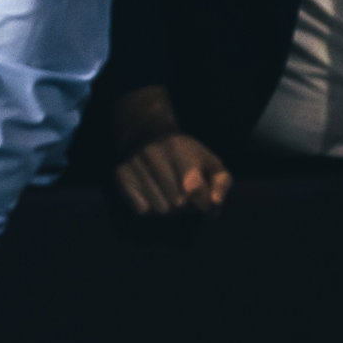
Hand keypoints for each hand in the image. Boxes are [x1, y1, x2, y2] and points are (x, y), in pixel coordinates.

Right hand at [115, 133, 232, 215]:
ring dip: (169, 208)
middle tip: (185, 195)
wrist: (148, 133)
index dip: (203, 202)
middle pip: (177, 203)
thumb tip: (214, 205)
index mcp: (178, 149)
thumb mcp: (211, 162)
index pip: (194, 188)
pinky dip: (150, 207)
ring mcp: (134, 163)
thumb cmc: (188, 154)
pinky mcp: (121, 174)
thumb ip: (221, 183)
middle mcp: (152, 153)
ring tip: (169, 194)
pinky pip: (141, 208)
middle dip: (186, 206)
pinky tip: (152, 194)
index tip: (204, 201)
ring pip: (160, 208)